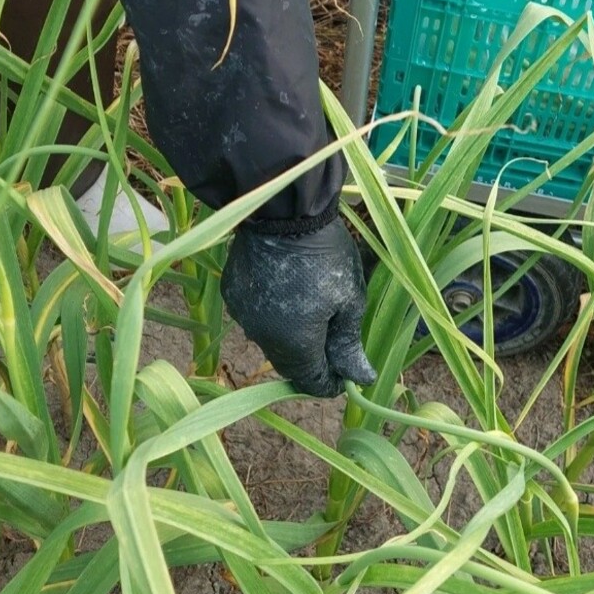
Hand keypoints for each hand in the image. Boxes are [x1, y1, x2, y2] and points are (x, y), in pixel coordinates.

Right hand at [221, 219, 376, 397]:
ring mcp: (244, 316)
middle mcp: (263, 338)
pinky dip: (273, 315)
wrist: (283, 210)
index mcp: (295, 345)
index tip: (347, 374)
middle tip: (333, 343)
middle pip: (290, 364)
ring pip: (271, 341)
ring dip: (291, 337)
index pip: (312, 382)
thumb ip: (349, 344)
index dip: (331, 383)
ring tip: (313, 313)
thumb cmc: (326, 256)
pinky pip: (255, 317)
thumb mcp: (348, 300)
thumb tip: (361, 379)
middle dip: (312, 360)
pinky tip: (287, 294)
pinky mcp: (233, 294)